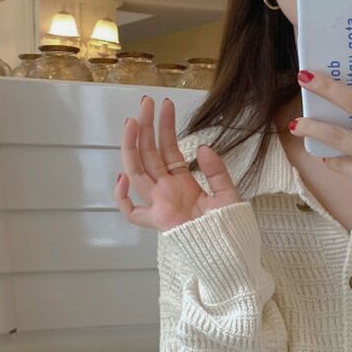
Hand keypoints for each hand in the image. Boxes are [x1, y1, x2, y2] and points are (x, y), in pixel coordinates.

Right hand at [115, 95, 240, 231]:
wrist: (230, 250)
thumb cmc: (229, 226)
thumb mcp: (228, 192)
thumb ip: (217, 171)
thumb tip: (203, 147)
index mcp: (182, 181)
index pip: (167, 148)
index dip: (164, 127)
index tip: (165, 105)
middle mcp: (167, 190)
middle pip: (149, 153)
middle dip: (145, 127)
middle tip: (145, 102)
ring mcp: (160, 204)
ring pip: (136, 171)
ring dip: (132, 146)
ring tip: (132, 121)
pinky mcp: (158, 220)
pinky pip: (132, 212)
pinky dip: (122, 197)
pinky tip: (123, 177)